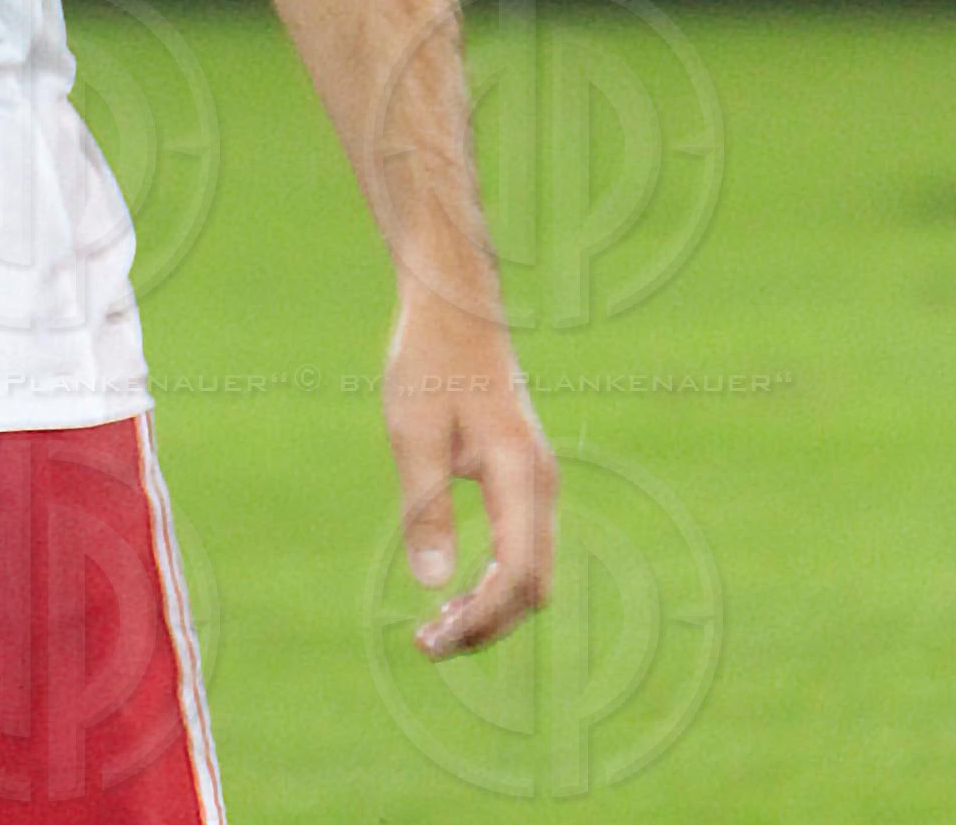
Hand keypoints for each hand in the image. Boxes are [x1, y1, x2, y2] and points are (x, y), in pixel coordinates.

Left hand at [384, 294, 555, 657]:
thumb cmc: (430, 362)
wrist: (455, 309)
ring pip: (530, 571)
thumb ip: (424, 505)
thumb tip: (433, 584)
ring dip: (490, 607)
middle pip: (533, 585)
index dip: (483, 617)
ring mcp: (537, 483)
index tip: (435, 639)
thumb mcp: (414, 432)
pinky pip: (521, 548)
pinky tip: (453, 593)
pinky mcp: (523, 479)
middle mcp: (542, 486)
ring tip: (435, 630)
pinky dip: (494, 581)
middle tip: (428, 646)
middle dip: (487, 624)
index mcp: (521, 476)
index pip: (520, 574)